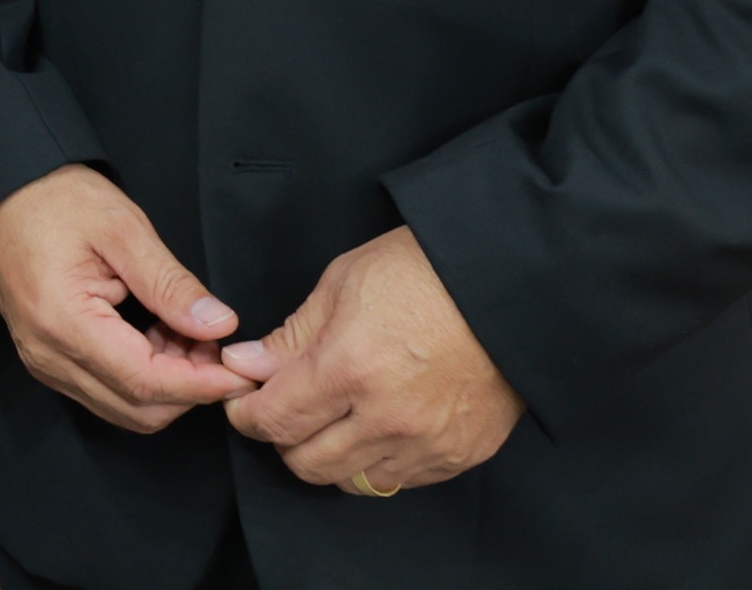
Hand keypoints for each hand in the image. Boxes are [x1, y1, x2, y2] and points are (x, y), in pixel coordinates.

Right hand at [0, 164, 258, 433]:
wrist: (2, 192)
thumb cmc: (58, 199)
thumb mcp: (123, 228)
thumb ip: (171, 283)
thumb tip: (220, 325)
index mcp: (64, 322)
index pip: (146, 381)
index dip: (201, 385)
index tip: (242, 372)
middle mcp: (49, 357)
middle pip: (138, 410)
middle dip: (189, 388)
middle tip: (216, 344)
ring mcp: (45, 364)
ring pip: (124, 409)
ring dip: (168, 386)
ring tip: (188, 336)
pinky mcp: (47, 361)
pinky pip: (105, 393)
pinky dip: (143, 380)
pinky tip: (158, 338)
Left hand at [221, 225, 525, 493]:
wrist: (508, 284)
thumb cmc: (423, 270)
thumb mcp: (342, 283)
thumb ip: (292, 336)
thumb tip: (248, 365)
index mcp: (350, 368)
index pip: (276, 420)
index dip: (247, 415)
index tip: (244, 402)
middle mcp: (387, 418)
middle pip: (307, 463)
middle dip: (283, 439)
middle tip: (284, 409)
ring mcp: (427, 444)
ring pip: (352, 481)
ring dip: (329, 456)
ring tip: (331, 419)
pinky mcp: (459, 455)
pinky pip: (400, 480)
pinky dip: (376, 462)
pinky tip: (375, 427)